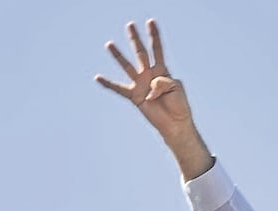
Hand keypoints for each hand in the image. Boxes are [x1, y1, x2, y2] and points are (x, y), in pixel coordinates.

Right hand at [96, 20, 195, 139]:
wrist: (175, 123)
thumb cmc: (179, 105)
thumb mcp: (175, 88)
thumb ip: (163, 81)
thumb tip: (149, 84)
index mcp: (162, 70)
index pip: (157, 49)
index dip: (154, 36)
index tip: (151, 22)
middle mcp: (149, 74)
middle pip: (141, 52)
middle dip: (136, 39)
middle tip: (130, 25)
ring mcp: (140, 84)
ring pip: (128, 66)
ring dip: (118, 56)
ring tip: (109, 44)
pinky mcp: (134, 96)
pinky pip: (119, 89)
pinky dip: (108, 84)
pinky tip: (98, 77)